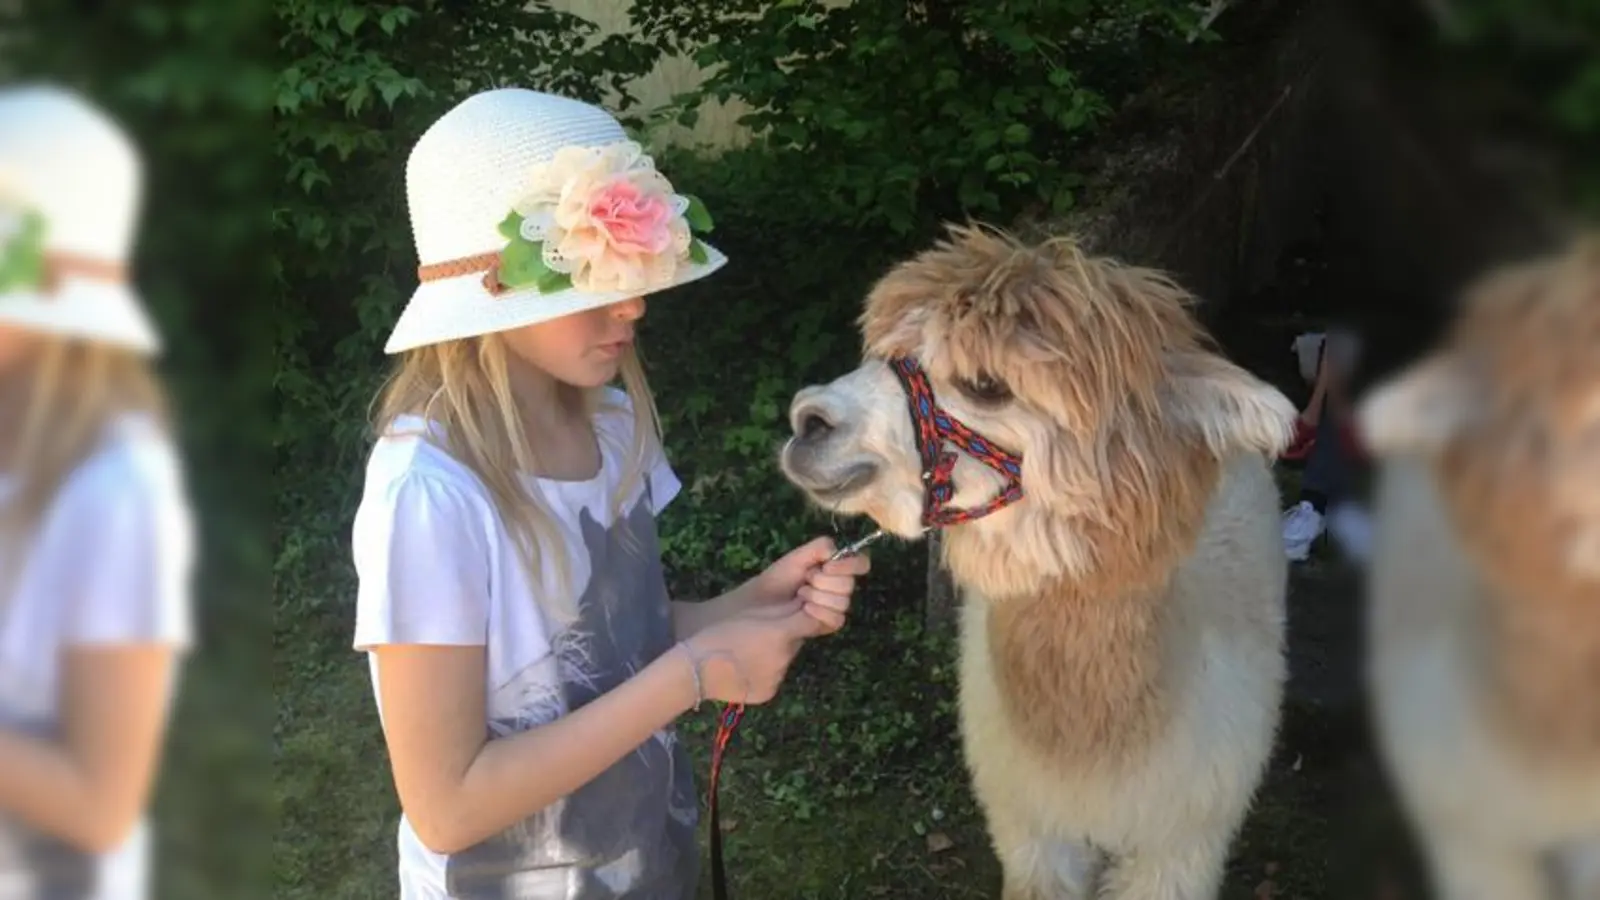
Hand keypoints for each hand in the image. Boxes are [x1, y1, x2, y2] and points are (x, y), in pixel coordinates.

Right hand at [682, 602, 820, 704]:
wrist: (695, 670)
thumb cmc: (718, 634)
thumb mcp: (750, 614)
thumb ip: (782, 609)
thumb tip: (805, 603)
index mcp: (781, 633)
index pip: (813, 622)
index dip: (807, 615)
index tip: (799, 612)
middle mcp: (785, 658)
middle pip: (795, 643)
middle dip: (786, 637)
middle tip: (762, 635)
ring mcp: (778, 679)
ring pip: (785, 662)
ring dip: (775, 656)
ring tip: (749, 653)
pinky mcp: (769, 693)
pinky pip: (773, 679)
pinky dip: (765, 674)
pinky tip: (744, 670)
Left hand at [743, 536, 870, 634]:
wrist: (761, 601)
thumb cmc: (778, 578)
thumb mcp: (797, 557)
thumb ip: (819, 548)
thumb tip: (837, 552)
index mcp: (836, 568)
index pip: (861, 564)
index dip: (850, 564)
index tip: (828, 565)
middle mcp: (840, 587)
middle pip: (850, 584)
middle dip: (824, 580)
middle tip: (806, 579)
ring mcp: (835, 607)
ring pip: (843, 602)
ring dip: (818, 596)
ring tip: (801, 594)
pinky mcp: (827, 625)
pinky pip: (836, 619)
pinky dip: (819, 611)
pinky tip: (804, 608)